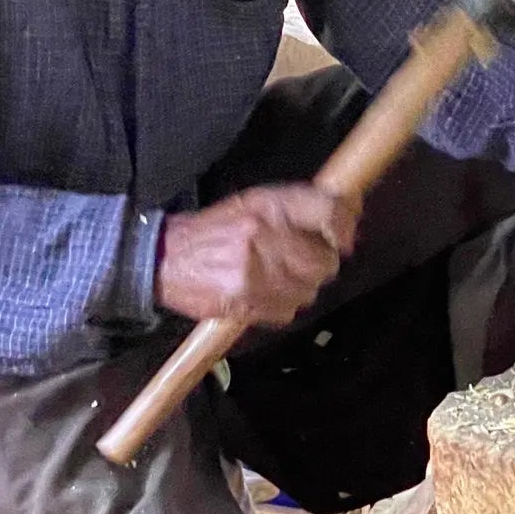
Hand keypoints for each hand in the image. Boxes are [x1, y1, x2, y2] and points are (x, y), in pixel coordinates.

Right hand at [156, 184, 359, 326]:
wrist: (166, 259)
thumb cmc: (215, 230)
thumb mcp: (254, 203)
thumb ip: (299, 207)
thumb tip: (348, 215)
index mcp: (266, 205)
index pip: (327, 212)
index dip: (345, 227)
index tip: (344, 238)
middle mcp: (263, 235)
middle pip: (324, 261)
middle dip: (319, 265)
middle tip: (302, 262)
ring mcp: (255, 271)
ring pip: (308, 289)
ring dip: (300, 287)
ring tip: (277, 277)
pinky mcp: (245, 301)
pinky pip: (287, 310)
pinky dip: (282, 305)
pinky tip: (264, 292)